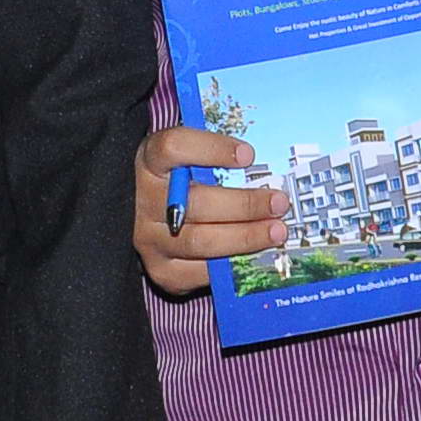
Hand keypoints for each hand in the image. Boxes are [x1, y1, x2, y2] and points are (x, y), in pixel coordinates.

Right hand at [132, 123, 278, 300]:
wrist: (142, 219)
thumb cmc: (176, 182)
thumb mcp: (182, 160)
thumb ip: (210, 158)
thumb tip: (257, 158)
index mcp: (149, 162)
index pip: (174, 148)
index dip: (211, 149)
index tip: (248, 155)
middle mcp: (144, 201)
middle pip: (196, 203)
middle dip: (245, 204)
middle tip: (278, 202)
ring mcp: (149, 238)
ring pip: (201, 241)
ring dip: (246, 237)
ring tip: (276, 231)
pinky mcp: (160, 269)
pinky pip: (201, 272)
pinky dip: (231, 264)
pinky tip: (256, 254)